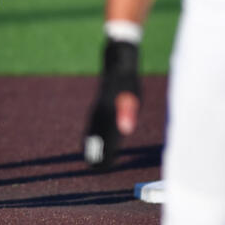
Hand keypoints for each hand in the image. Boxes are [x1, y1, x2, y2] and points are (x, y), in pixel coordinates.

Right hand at [84, 39, 141, 167]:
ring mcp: (100, 106)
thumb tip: (125, 130)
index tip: (99, 168)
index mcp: (106, 113)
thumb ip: (127, 112)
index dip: (103, 153)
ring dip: (96, 142)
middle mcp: (100, 111)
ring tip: (94, 156)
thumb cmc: (127, 75)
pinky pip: (97, 121)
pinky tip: (98, 135)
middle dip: (97, 151)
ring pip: (96, 128)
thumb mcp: (131, 94)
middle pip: (97, 135)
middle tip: (95, 169)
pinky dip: (96, 131)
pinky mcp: (104, 101)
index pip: (103, 138)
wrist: (118, 55)